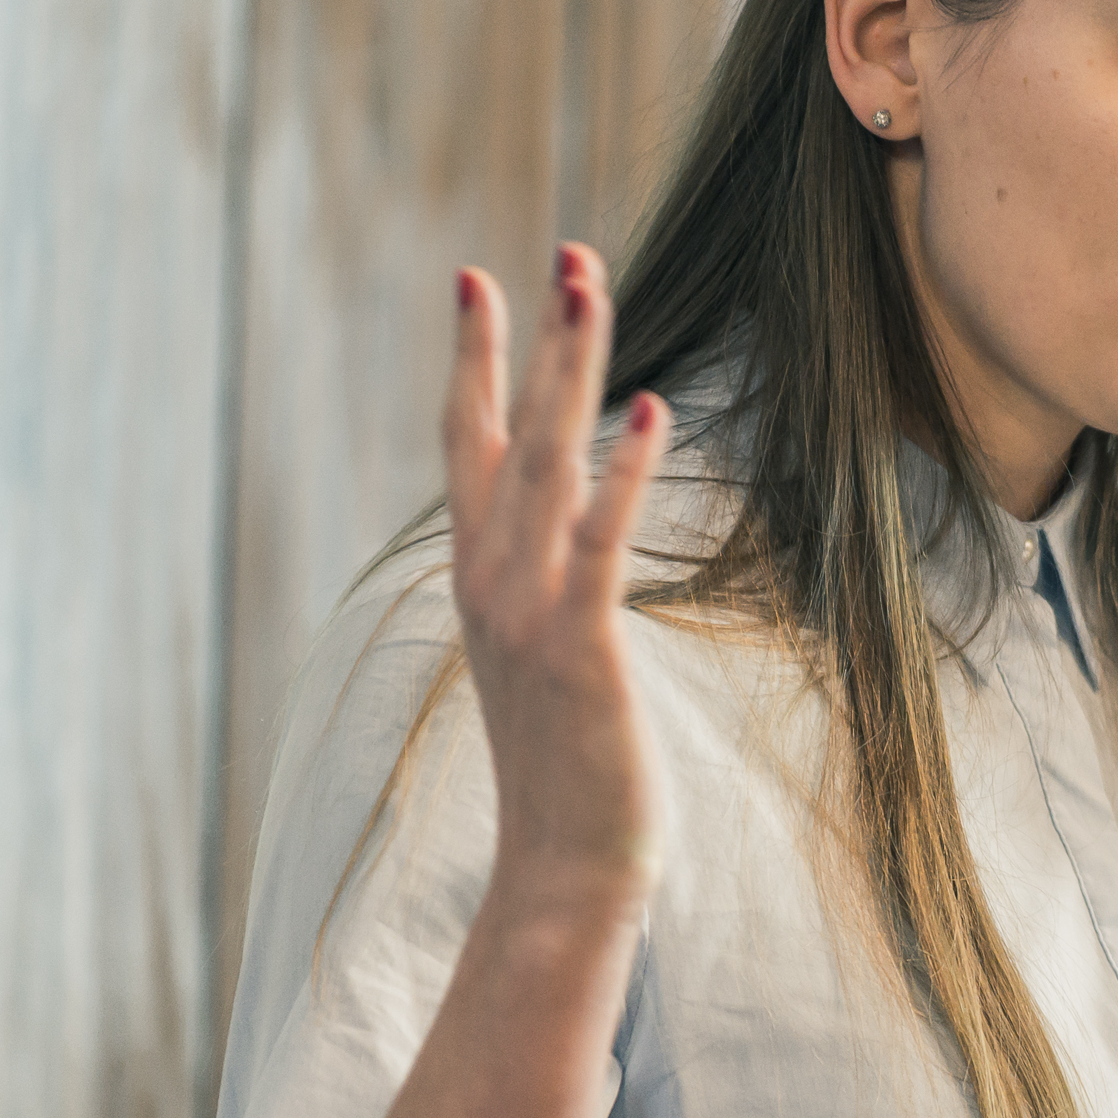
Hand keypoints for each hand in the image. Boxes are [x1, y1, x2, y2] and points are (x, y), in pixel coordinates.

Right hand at [442, 243, 672, 929]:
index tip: (477, 277)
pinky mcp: (581, 646)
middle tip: (561, 251)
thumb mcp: (542, 658)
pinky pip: (602, 541)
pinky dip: (626, 472)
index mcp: (480, 577)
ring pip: (546, 463)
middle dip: (530, 337)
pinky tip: (652, 411)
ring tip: (589, 289)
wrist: (566, 866)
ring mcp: (528, 611)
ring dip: (569, 372)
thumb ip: (543, 588)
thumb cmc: (570, 766)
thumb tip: (564, 536)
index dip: (472, 361)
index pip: (465, 445)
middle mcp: (490, 580)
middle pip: (505, 432)